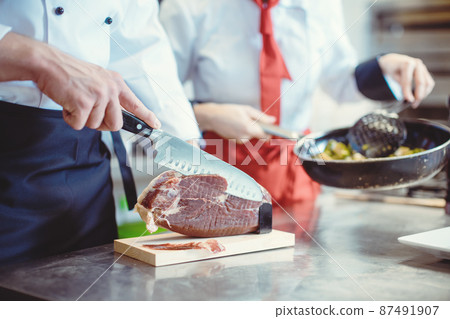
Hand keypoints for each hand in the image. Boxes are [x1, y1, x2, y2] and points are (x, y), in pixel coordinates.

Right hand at [0, 32, 160, 130]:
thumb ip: (109, 95)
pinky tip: (66, 103)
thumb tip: (115, 115)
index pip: (135, 103)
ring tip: (74, 100)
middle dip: (102, 124)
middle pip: (116, 124)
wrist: (48, 63)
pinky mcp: (83, 103)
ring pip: (95, 125)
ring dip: (82, 118)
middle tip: (88, 112)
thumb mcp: (97, 79)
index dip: (147, 116)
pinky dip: (70, 119)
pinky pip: (79, 125)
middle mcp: (110, 89)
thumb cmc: (70, 73)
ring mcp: (98, 96)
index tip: (156, 125)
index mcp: (116, 83)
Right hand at [193, 103, 275, 142]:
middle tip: (252, 119)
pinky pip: (244, 137)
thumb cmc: (229, 111)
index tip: (274, 131)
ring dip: (250, 130)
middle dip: (258, 129)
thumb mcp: (246, 109)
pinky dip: (243, 132)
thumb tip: (273, 120)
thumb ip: (261, 116)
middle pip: (258, 136)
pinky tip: (236, 125)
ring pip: (250, 136)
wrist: (212, 117)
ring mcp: (238, 140)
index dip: (270, 133)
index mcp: (248, 128)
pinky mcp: (234, 141)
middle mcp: (244, 137)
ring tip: (241, 120)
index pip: (264, 135)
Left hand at [378, 53, 434, 107]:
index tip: (409, 100)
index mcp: (407, 64)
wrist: (393, 60)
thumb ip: (399, 84)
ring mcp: (422, 67)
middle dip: (418, 95)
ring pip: (428, 83)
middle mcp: (417, 64)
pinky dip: (425, 91)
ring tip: (415, 103)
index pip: (408, 80)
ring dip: (423, 94)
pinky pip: (429, 83)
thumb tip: (405, 97)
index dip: (408, 92)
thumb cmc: (390, 68)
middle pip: (421, 82)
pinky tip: (419, 97)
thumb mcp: (391, 75)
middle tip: (413, 104)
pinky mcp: (424, 71)